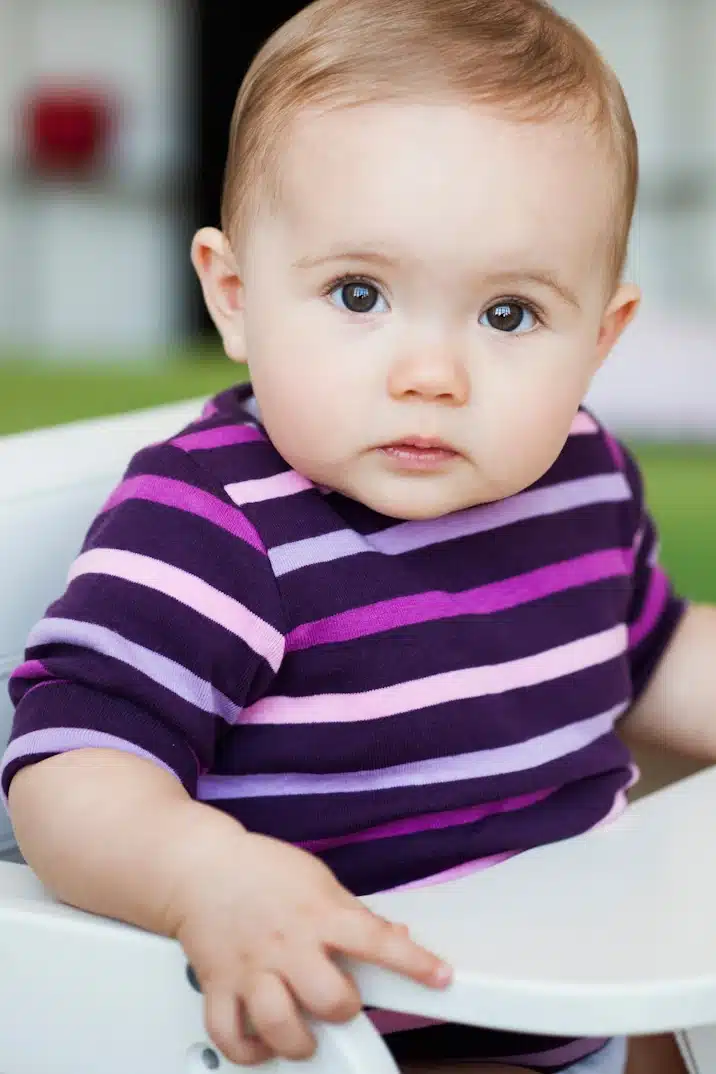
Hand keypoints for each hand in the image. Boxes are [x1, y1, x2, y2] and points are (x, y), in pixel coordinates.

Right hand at [171, 828, 451, 1065]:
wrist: (200, 867)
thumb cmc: (260, 869)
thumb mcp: (318, 878)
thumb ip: (354, 913)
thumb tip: (395, 935)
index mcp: (319, 914)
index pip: (377, 940)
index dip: (414, 962)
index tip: (440, 977)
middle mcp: (287, 945)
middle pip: (329, 998)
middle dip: (345, 1010)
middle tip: (342, 1002)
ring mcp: (251, 968)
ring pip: (280, 1024)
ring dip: (300, 1041)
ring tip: (306, 1035)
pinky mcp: (219, 985)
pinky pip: (231, 1034)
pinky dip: (249, 1051)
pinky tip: (264, 1043)